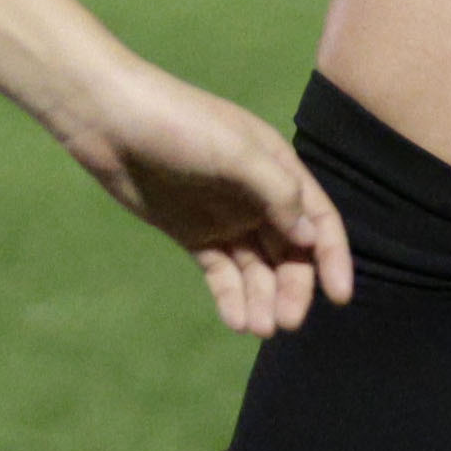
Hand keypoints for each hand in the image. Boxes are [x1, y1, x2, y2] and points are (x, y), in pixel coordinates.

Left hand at [54, 61, 353, 337]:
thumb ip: (277, 192)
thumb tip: (311, 237)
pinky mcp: (193, 234)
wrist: (110, 121)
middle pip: (289, 252)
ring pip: (256, 268)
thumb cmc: (178, 125)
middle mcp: (257, 196)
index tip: (339, 297)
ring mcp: (225, 217)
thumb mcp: (236, 152)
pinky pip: (222, 273)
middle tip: (286, 322)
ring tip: (258, 328)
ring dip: (262, 298)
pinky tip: (235, 320)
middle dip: (293, 288)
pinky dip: (231, 297)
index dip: (332, 258)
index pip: (318, 220)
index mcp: (277, 169)